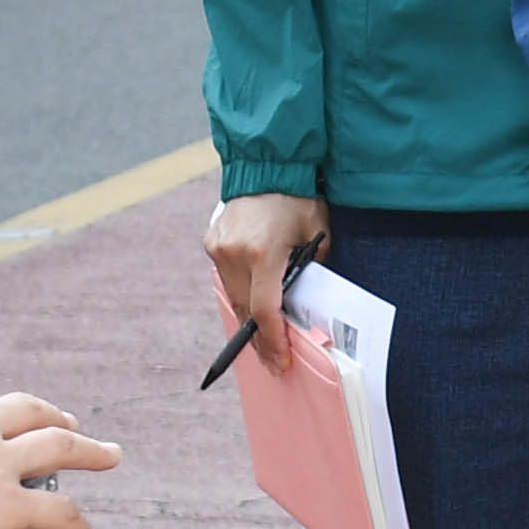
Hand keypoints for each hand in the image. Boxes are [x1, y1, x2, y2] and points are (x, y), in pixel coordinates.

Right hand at [206, 192, 330, 368]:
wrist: (267, 166)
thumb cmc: (297, 199)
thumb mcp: (316, 235)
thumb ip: (310, 270)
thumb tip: (304, 303)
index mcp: (263, 252)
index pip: (264, 309)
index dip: (273, 339)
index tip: (281, 360)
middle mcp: (235, 253)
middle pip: (245, 310)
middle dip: (260, 340)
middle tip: (275, 362)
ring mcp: (219, 248)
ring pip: (233, 296)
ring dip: (248, 320)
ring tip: (263, 344)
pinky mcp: (211, 242)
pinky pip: (226, 278)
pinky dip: (240, 293)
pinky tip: (251, 309)